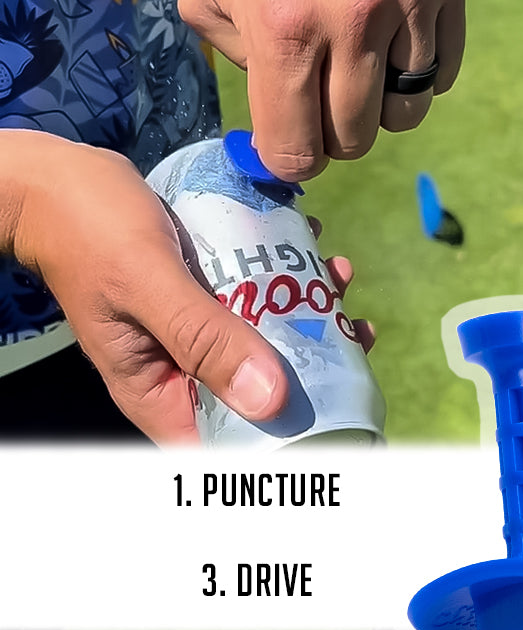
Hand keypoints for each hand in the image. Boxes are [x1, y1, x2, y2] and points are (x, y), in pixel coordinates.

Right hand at [13, 136, 370, 443]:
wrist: (53, 176)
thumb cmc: (85, 227)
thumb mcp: (149, 282)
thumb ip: (205, 340)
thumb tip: (272, 401)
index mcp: (159, 393)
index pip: (230, 447)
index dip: (285, 440)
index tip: (336, 407)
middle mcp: (181, 374)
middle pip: (259, 396)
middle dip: (314, 369)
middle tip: (356, 329)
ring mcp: (195, 337)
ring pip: (264, 346)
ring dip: (308, 315)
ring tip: (337, 277)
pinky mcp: (205, 301)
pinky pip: (254, 303)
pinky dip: (285, 281)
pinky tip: (311, 248)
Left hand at [179, 0, 465, 179]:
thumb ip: (236, 54)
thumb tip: (271, 117)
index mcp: (285, 31)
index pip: (296, 154)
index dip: (289, 158)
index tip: (287, 143)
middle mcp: (352, 28)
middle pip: (352, 141)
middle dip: (331, 129)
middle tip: (316, 93)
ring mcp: (408, 12)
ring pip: (405, 116)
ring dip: (380, 105)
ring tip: (357, 64)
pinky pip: (442, 76)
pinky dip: (419, 72)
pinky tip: (392, 40)